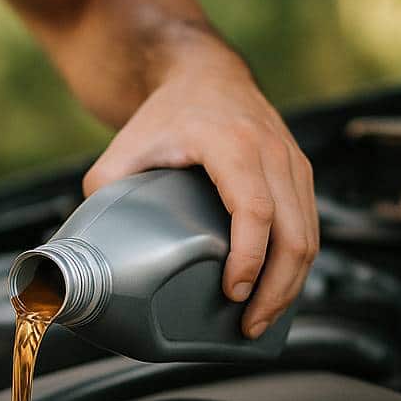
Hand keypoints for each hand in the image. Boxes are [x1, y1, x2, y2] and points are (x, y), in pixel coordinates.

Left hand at [82, 58, 317, 337]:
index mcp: (232, 144)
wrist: (205, 75)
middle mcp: (272, 152)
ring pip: (309, 236)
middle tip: (248, 325)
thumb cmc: (169, 112)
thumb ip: (106, 190)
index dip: (249, 258)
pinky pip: (311, 227)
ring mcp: (293, 162)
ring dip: (291, 285)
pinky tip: (278, 291)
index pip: (254, 210)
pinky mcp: (300, 174)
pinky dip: (298, 265)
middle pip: (294, 234)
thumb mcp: (127, 145)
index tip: (233, 293)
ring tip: (262, 319)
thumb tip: (89, 243)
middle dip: (276, 289)